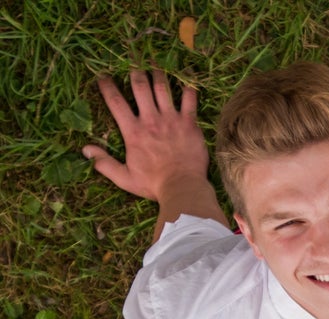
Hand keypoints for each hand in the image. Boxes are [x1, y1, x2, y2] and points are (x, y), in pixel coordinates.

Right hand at [83, 70, 210, 203]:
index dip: (107, 86)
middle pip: (140, 86)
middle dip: (135, 73)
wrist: (183, 188)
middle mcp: (151, 120)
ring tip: (156, 68)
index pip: (115, 101)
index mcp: (133, 131)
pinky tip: (186, 84)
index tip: (103, 77)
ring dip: (158, 75)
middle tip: (135, 67)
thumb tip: (85, 150)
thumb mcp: (124, 177)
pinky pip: (190, 100)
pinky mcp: (189, 124)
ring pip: (162, 88)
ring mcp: (171, 119)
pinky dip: (188, 90)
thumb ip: (104, 163)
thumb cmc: (154, 185)